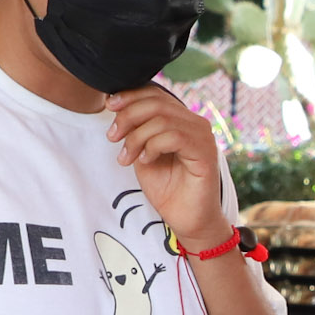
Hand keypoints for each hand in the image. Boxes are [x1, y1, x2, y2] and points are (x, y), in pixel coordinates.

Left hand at [107, 86, 230, 244]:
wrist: (187, 220)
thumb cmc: (168, 188)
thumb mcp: (143, 153)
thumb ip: (137, 130)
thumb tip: (118, 104)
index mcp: (182, 120)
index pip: (156, 94)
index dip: (130, 96)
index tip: (108, 105)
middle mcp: (195, 123)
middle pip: (157, 102)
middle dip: (128, 116)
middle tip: (112, 137)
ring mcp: (202, 137)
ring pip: (162, 119)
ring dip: (136, 137)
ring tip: (126, 157)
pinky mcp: (205, 153)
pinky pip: (174, 136)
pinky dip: (152, 146)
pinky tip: (145, 161)